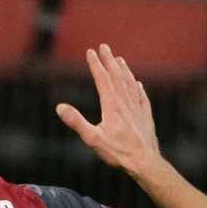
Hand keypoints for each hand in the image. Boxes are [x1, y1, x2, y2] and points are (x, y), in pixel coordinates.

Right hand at [56, 46, 163, 178]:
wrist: (144, 161)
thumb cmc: (117, 152)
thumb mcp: (92, 139)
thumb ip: (76, 122)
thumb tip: (60, 107)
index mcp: (112, 106)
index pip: (102, 79)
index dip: (95, 64)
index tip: (90, 52)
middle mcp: (126, 102)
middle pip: (117, 76)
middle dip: (109, 60)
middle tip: (104, 46)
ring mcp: (138, 108)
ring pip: (130, 83)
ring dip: (124, 70)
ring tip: (119, 59)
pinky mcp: (145, 115)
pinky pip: (141, 96)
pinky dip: (138, 87)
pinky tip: (138, 83)